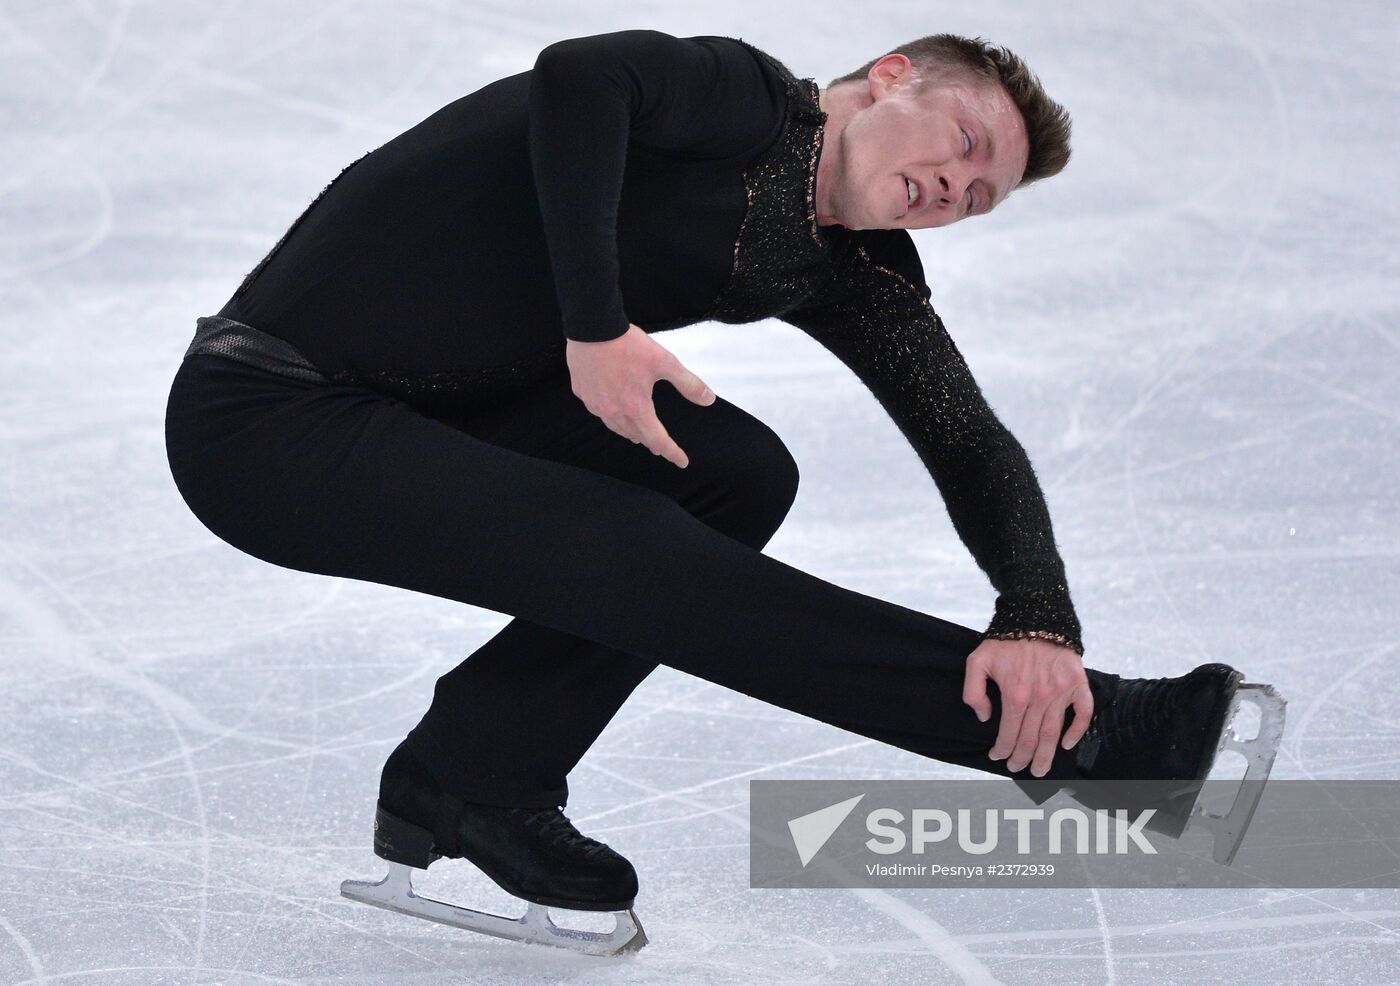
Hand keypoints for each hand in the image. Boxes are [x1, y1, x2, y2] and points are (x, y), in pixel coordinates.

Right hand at [566, 324, 715, 467]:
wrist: (592, 328)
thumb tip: (708, 400)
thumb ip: (688, 384)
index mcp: (636, 407)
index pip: (658, 440)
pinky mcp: (582, 393)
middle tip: (660, 444)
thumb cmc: (628, 345)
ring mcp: (595, 404)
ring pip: (616, 427)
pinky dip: (611, 415)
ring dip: (631, 432)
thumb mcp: (665, 362)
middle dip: (651, 442)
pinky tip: (613, 408)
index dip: (672, 452)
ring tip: (639, 432)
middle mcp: (614, 412)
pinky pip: (599, 412)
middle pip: (636, 436)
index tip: (682, 461)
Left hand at [961, 636, 1092, 777]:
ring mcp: (1062, 692)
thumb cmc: (1004, 640)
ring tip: (1042, 770)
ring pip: (1055, 733)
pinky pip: (1082, 713)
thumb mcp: (977, 661)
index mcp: (1015, 694)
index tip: (997, 757)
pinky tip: (1068, 744)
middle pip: (1031, 739)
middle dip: (1023, 758)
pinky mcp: (1078, 684)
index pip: (1008, 734)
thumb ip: (973, 692)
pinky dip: (1077, 731)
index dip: (1002, 750)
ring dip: (1047, 755)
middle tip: (1019, 770)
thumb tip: (985, 717)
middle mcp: (1040, 697)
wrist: (1035, 615)